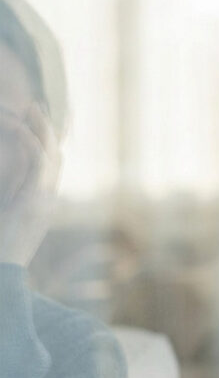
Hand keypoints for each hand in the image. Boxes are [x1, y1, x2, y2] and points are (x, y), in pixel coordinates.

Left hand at [0, 104, 60, 265]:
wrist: (2, 271)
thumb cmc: (0, 249)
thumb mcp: (5, 214)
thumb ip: (9, 195)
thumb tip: (9, 178)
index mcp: (40, 203)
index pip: (48, 166)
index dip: (46, 141)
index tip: (35, 121)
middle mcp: (48, 199)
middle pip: (54, 155)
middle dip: (47, 129)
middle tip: (37, 105)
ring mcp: (45, 200)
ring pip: (51, 155)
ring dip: (41, 130)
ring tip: (32, 109)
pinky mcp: (36, 200)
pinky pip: (39, 164)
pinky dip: (31, 143)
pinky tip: (20, 129)